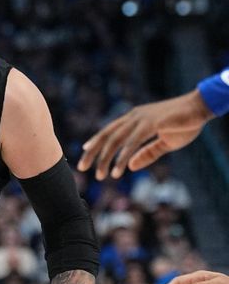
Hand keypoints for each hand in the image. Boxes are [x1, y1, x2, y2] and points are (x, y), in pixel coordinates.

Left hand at [77, 90, 212, 179]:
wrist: (200, 108)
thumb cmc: (184, 123)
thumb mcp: (165, 143)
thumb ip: (147, 154)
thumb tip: (130, 166)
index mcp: (134, 119)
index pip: (109, 130)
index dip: (96, 141)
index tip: (85, 152)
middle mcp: (133, 117)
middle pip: (107, 135)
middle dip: (93, 152)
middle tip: (82, 167)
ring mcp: (140, 119)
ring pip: (115, 140)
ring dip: (105, 159)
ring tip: (100, 175)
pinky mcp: (150, 124)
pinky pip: (132, 143)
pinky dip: (123, 157)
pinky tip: (118, 170)